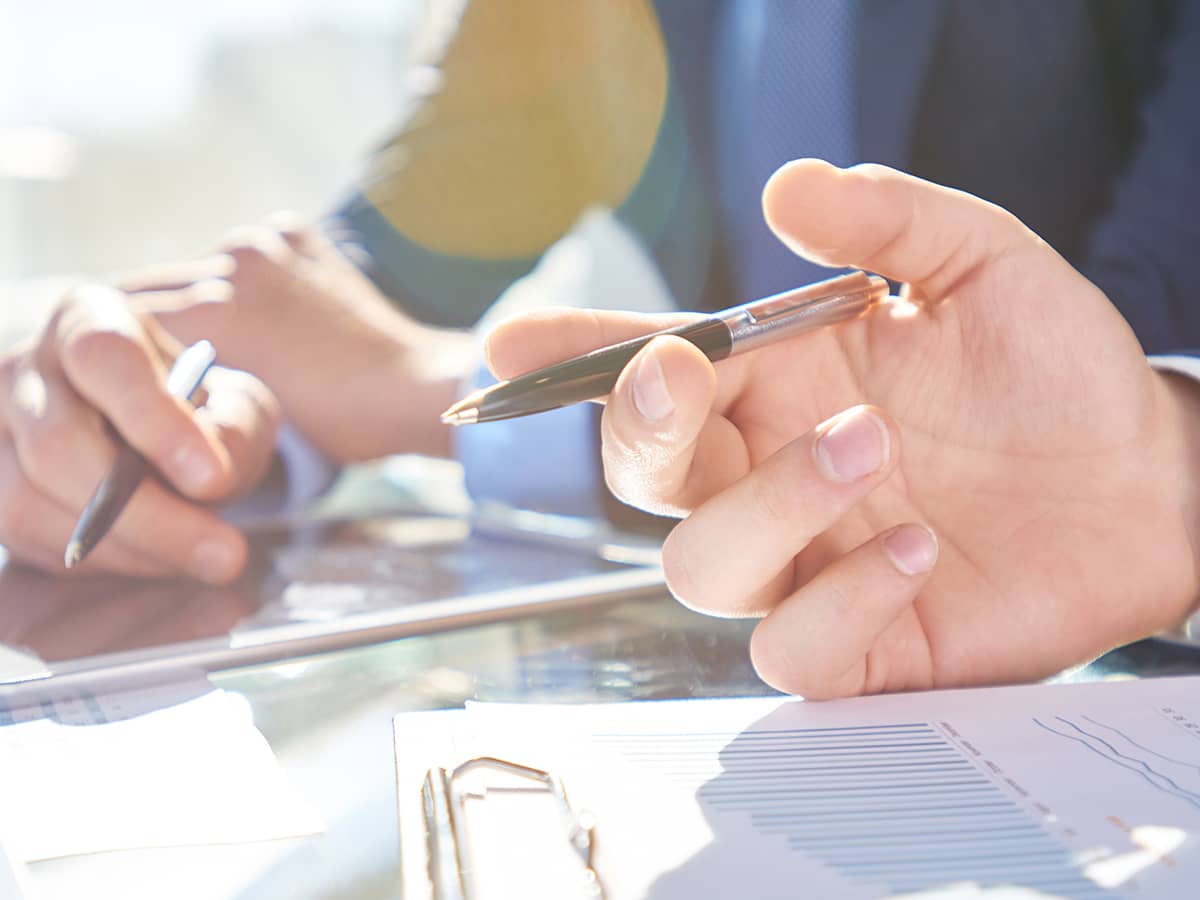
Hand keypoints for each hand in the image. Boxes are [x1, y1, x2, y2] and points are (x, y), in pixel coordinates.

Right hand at [0, 284, 278, 582]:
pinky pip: (18, 536)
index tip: (212, 478)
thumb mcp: (238, 405)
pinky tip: (152, 557)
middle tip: (225, 556)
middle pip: (59, 445)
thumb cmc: (197, 410)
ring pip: (28, 501)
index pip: (105, 358)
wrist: (154, 435)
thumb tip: (210, 472)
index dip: (155, 420)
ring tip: (199, 557)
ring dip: (125, 547)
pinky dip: (92, 559)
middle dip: (149, 515)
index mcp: (89, 319)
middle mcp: (24, 365)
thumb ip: (235, 427)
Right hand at [119, 215, 474, 461]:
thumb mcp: (251, 413)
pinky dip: (234, 280)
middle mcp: (238, 261)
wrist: (417, 385)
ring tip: (189, 336)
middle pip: (154, 287)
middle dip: (141, 322)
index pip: (126, 316)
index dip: (114, 348)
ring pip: (194, 267)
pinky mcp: (294, 235)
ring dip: (188, 298)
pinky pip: (240, 254)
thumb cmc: (340, 420)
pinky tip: (244, 312)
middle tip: (127, 356)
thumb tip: (143, 377)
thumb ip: (189, 384)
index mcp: (219, 309)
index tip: (103, 372)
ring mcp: (269, 242)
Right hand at [486, 160, 1199, 697]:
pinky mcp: (863, 645)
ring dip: (769, 504)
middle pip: (646, 479)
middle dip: (643, 430)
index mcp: (778, 387)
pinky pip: (792, 653)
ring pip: (704, 567)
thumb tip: (788, 186)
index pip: (652, 375)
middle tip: (691, 374)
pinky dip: (838, 603)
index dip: (572, 360)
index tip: (511, 345)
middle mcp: (772, 477)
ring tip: (874, 448)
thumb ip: (885, 222)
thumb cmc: (1054, 371)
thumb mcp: (979, 264)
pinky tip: (915, 551)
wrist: (1150, 479)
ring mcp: (810, 566)